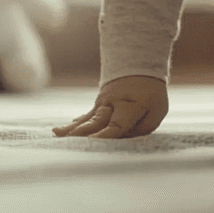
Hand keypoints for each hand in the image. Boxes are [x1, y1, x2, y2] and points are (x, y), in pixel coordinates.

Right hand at [52, 75, 168, 138]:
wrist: (138, 68)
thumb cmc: (150, 94)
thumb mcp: (157, 111)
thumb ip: (143, 128)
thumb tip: (124, 140)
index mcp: (129, 108)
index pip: (116, 126)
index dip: (105, 136)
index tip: (93, 144)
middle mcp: (112, 107)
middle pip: (95, 123)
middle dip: (82, 134)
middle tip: (69, 144)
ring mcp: (102, 105)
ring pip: (85, 120)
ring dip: (71, 129)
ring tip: (57, 134)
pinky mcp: (96, 106)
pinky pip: (84, 117)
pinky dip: (73, 124)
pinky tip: (60, 132)